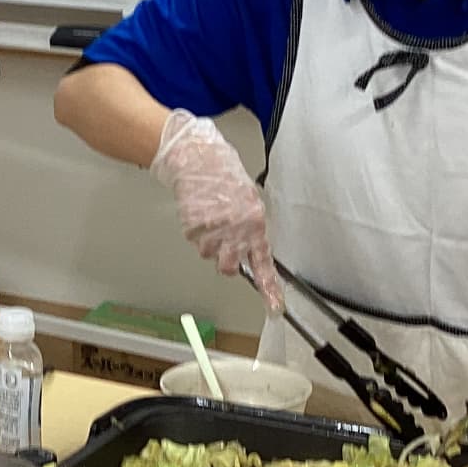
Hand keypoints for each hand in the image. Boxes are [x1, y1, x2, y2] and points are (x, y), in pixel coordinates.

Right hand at [151, 111, 282, 309]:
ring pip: (209, 255)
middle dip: (226, 259)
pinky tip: (200, 212)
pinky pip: (194, 241)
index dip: (269, 288)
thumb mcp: (250, 200)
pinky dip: (196, 231)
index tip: (274, 306)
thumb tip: (250, 247)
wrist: (198, 160)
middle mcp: (235, 231)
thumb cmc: (225, 175)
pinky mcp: (193, 229)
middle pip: (229, 267)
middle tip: (224, 243)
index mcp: (255, 224)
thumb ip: (251, 228)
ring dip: (209, 243)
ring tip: (210, 219)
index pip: (263, 263)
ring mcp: (212, 231)